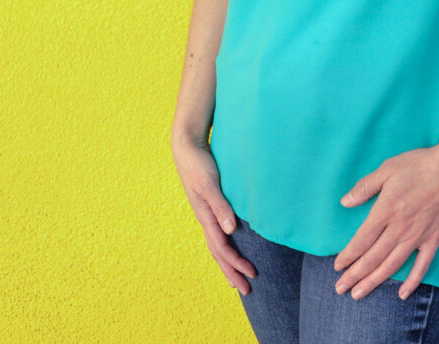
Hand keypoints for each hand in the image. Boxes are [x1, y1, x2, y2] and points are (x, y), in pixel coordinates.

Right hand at [171, 134, 256, 295]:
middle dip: (232, 272)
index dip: (236, 263)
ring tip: (237, 278)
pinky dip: (224, 247)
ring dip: (228, 263)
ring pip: (217, 245)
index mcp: (205, 216)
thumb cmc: (199, 164)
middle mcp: (205, 219)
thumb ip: (220, 206)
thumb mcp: (210, 184)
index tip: (251, 275)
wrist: (187, 147)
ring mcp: (206, 213)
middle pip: (218, 253)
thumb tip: (231, 230)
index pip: (222, 248)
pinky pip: (217, 233)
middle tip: (247, 290)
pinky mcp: (209, 205)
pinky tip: (230, 247)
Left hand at [333, 140, 438, 300]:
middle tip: (340, 289)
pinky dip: (412, 282)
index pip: (362, 240)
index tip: (337, 267)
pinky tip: (402, 294)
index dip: (348, 256)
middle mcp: (400, 228)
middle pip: (373, 258)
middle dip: (355, 275)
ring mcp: (418, 236)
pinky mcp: (434, 239)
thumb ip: (365, 187)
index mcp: (386, 211)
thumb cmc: (418, 165)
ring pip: (392, 265)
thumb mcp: (387, 168)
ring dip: (374, 281)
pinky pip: (422, 266)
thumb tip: (345, 202)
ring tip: (359, 294)